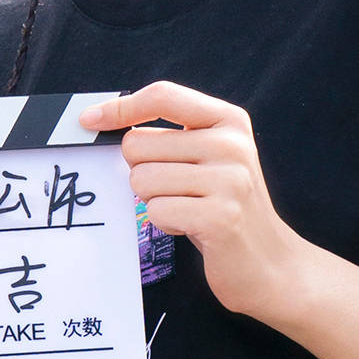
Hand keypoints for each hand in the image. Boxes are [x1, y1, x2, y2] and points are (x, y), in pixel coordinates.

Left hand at [81, 81, 309, 323]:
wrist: (270, 262)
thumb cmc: (222, 207)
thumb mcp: (208, 159)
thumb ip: (171, 137)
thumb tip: (103, 120)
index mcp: (229, 121)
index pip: (163, 96)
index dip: (120, 107)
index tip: (88, 121)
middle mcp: (232, 144)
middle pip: (138, 143)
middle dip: (141, 171)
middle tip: (175, 189)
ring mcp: (229, 180)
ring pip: (142, 180)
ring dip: (153, 201)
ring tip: (186, 208)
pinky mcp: (220, 216)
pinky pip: (156, 211)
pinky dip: (164, 223)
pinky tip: (191, 226)